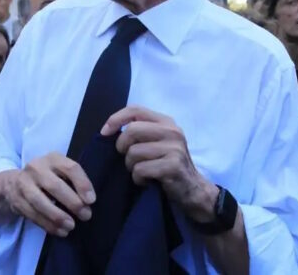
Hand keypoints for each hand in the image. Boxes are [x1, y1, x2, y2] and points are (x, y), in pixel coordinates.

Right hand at [4, 153, 94, 236]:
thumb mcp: (61, 172)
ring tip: (71, 226)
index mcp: (53, 158)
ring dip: (58, 216)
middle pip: (55, 186)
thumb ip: (74, 182)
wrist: (15, 182)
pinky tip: (60, 231)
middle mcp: (37, 168)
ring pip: (40, 202)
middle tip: (85, 215)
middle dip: (72, 203)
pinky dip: (48, 225)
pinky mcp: (17, 200)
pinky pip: (32, 214)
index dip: (83, 184)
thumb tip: (88, 202)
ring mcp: (24, 183)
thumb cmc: (48, 178)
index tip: (91, 200)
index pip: (70, 168)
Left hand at [101, 106, 217, 222]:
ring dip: (131, 167)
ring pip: (134, 152)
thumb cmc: (168, 164)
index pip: (135, 109)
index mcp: (166, 121)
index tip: (104, 133)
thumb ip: (141, 131)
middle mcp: (172, 131)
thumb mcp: (159, 142)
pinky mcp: (172, 166)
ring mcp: (174, 148)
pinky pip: (140, 169)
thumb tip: (108, 130)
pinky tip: (147, 181)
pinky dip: (138, 178)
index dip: (115, 119)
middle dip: (122, 147)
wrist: (193, 189)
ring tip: (142, 171)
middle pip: (131, 130)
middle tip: (129, 160)